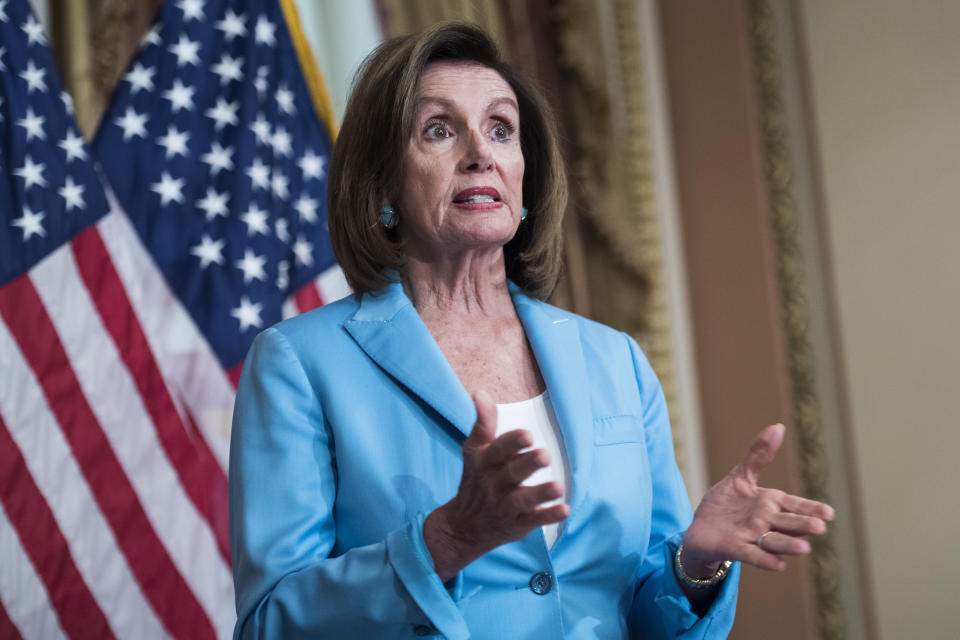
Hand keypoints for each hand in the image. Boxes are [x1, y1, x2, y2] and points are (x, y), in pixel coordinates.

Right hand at [423, 390, 568, 580]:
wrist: (463, 527)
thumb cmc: (476, 479)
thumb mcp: (474, 451)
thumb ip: (483, 423)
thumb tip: (481, 393)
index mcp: (484, 463)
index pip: (497, 451)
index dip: (511, 443)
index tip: (527, 435)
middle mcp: (493, 485)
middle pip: (511, 474)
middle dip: (527, 465)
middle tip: (545, 455)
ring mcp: (505, 506)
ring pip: (523, 499)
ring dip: (541, 494)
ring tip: (558, 487)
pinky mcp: (518, 524)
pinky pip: (533, 521)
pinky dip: (548, 517)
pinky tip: (564, 510)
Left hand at [680, 424, 834, 576]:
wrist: (701, 529)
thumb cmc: (726, 505)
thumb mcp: (741, 477)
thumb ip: (758, 455)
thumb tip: (778, 426)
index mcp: (770, 504)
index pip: (795, 505)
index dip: (811, 509)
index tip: (828, 513)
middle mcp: (765, 522)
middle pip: (787, 523)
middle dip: (803, 525)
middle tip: (820, 527)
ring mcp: (751, 537)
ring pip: (773, 541)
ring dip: (788, 545)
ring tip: (804, 548)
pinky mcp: (734, 548)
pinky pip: (752, 555)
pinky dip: (764, 559)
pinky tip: (778, 564)